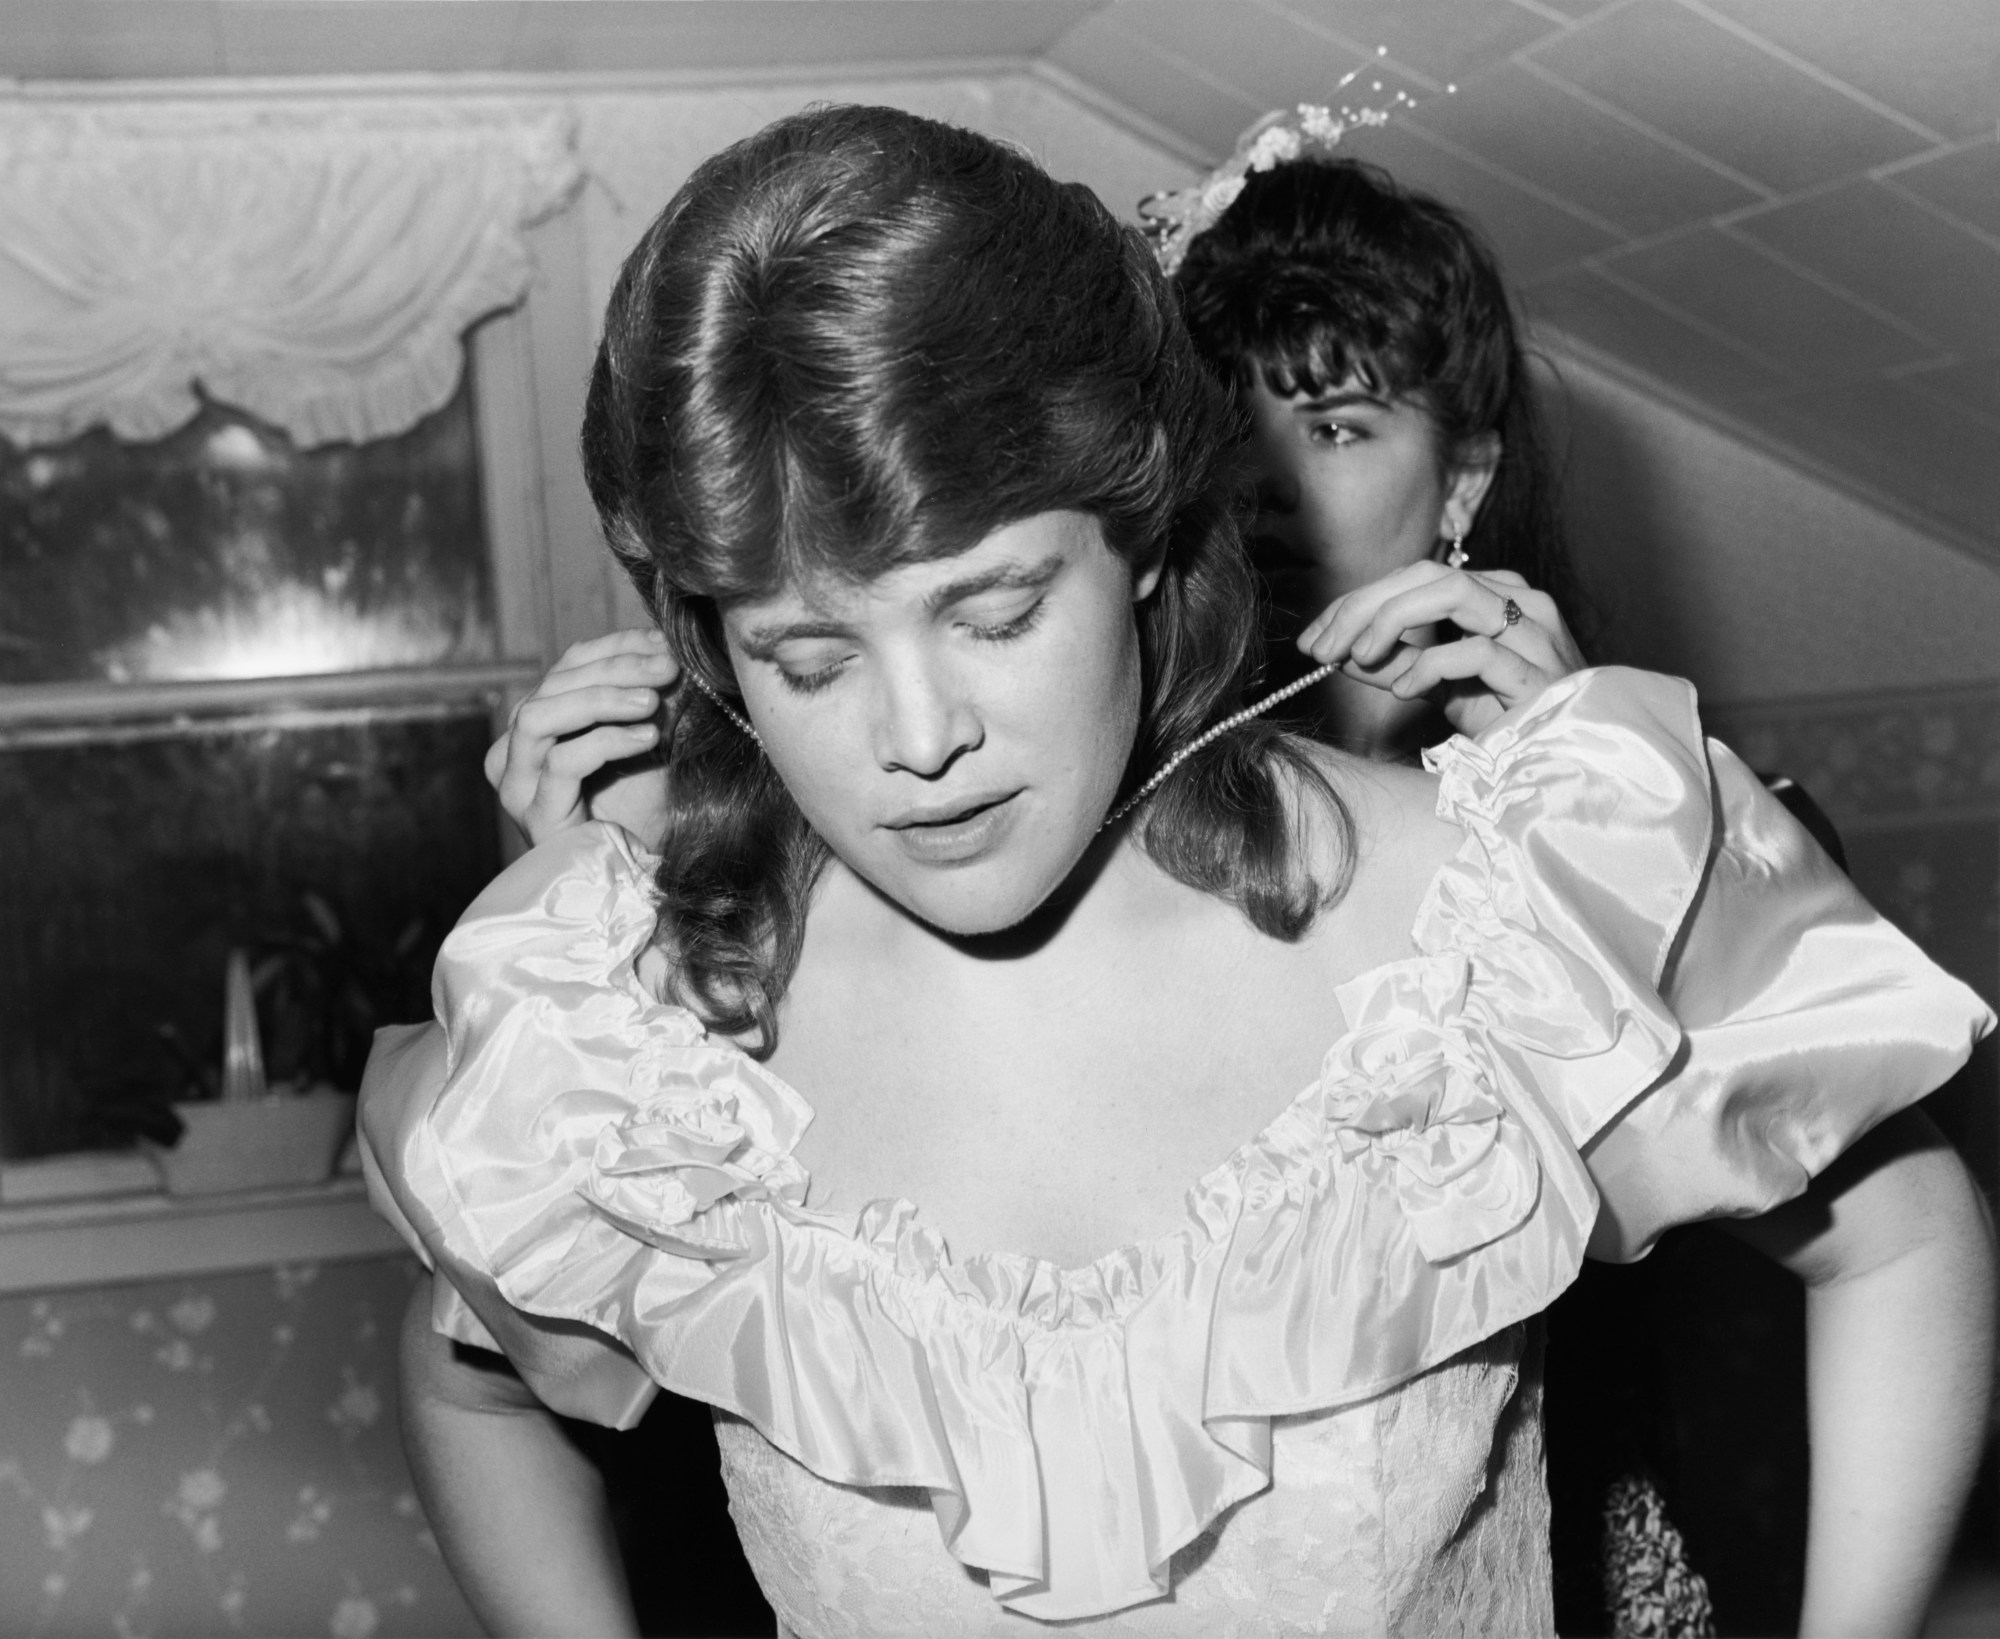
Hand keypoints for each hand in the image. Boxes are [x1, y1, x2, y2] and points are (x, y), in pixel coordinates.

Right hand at [486, 630, 676, 848]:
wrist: (643, 874)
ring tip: (652, 701)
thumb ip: (645, 694)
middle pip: (552, 685)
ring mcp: (518, 786)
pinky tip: (647, 738)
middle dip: (615, 668)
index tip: (661, 644)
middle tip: (667, 668)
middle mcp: (513, 753)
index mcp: (536, 727)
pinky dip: (606, 741)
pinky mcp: (535, 816)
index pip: (565, 667)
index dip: (613, 647)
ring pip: (539, 716)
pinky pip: (561, 762)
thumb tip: (664, 644)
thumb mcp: (646, 737)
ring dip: (601, 699)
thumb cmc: (643, 808)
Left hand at [1296, 561, 1583, 738]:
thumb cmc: (1503, 718)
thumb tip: (1336, 650)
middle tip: (1322, 646)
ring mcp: (1534, 632)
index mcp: (1494, 594)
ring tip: (1358, 656)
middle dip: (1364, 605)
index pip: (1416, 575)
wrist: (1560, 757)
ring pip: (1454, 593)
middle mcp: (1519, 600)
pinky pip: (1477, 650)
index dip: (1358, 601)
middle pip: (1429, 574)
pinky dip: (1430, 665)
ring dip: (1392, 620)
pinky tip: (1404, 689)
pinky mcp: (1538, 673)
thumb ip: (1392, 662)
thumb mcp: (1435, 686)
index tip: (1315, 637)